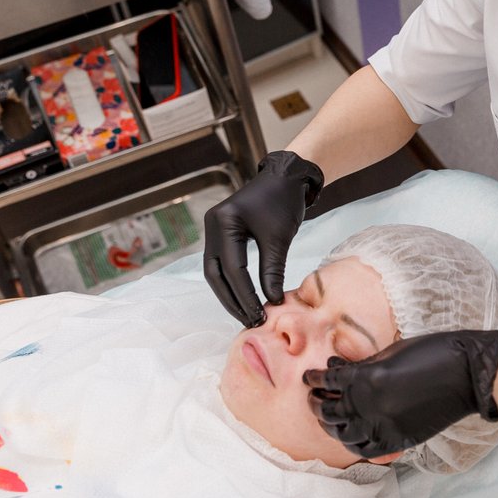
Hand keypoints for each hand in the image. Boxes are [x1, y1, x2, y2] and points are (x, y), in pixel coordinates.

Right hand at [202, 151, 323, 326]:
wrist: (285, 177)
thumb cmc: (284, 202)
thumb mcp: (279, 237)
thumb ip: (272, 270)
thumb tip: (271, 302)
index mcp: (224, 221)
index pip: (232, 268)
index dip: (245, 295)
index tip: (260, 315)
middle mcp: (212, 225)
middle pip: (215, 273)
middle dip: (232, 300)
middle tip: (249, 321)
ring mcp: (214, 229)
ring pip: (215, 271)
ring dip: (229, 294)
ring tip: (247, 314)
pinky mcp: (221, 233)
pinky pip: (222, 263)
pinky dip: (232, 282)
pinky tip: (244, 298)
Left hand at [303, 330, 497, 457]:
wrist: (466, 374)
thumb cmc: (432, 352)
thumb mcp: (391, 352)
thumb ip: (363, 365)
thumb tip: (339, 369)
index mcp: (366, 378)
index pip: (327, 379)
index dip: (315, 378)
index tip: (309, 377)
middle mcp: (369, 405)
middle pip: (329, 409)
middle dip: (317, 402)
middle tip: (313, 397)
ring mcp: (383, 426)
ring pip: (342, 432)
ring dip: (330, 424)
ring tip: (326, 417)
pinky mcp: (398, 440)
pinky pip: (365, 450)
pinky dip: (352, 444)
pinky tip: (348, 436)